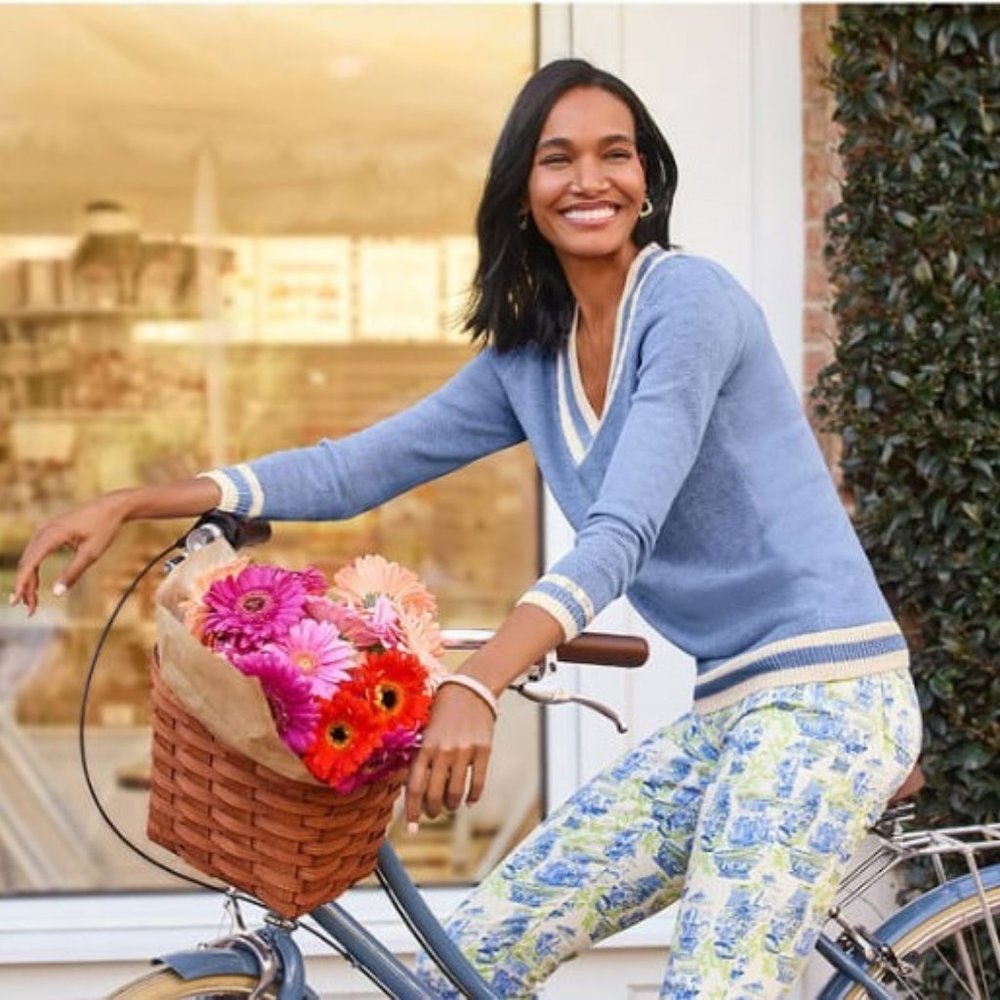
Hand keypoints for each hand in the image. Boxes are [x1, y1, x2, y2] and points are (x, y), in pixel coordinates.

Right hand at [11, 493, 131, 614]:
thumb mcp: (91, 553)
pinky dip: (33, 569)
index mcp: (53, 534)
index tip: (17, 602)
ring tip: (32, 602)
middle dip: (26, 587)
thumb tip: (56, 594)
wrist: (111, 507)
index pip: (30, 563)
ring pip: (29, 559)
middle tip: (30, 610)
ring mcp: (45, 529)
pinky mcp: (49, 531)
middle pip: (26, 563)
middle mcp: (44, 530)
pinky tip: (35, 585)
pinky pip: (35, 553)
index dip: (22, 584)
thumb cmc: (104, 528)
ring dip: (28, 580)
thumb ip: (73, 573)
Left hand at [405, 683, 494, 826]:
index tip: (412, 828)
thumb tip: (412, 787)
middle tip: (433, 813)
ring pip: (456, 793)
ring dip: (452, 805)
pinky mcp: (484, 751)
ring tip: (450, 806)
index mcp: (425, 746)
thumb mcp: (425, 728)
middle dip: (433, 810)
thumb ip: (419, 755)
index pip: (414, 787)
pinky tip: (469, 800)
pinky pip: (478, 783)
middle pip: (435, 795)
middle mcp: (444, 751)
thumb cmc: (443, 708)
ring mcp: (465, 752)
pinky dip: (473, 796)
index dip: (412, 811)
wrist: (471, 688)